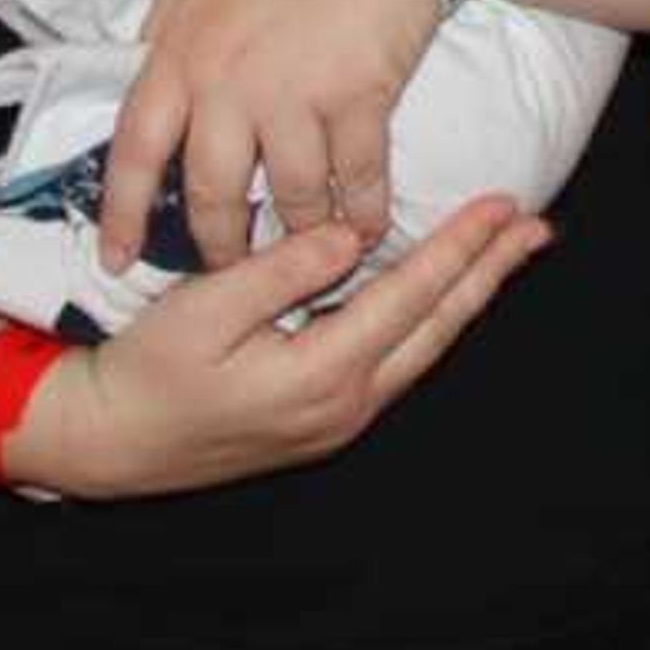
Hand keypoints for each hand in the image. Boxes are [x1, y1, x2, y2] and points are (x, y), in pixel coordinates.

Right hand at [27, 196, 550, 499]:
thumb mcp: (206, 308)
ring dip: (467, 299)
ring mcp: (339, 419)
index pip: (411, 296)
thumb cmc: (149, 370)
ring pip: (424, 350)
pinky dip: (430, 322)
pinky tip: (439, 300)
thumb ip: (283, 269)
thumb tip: (353, 234)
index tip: (503, 206)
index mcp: (322, 373)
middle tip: (537, 228)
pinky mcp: (323, 420)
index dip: (461, 247)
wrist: (112, 443)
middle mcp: (346, 404)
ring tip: (503, 258)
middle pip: (438, 328)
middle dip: (490, 274)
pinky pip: (397, 363)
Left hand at [101, 0, 446, 274]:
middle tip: (233, 266)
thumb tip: (150, 69)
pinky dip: (366, 213)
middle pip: (214, 195)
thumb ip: (169, 24)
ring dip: (303, 235)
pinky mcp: (360, 99)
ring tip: (313, 250)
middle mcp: (229, 85)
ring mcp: (296, 96)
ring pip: (292, 199)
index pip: (135, 150)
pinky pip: (359, 181)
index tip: (117, 261)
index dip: (123, 213)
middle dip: (223, 245)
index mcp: (180, 51)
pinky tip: (369, 228)